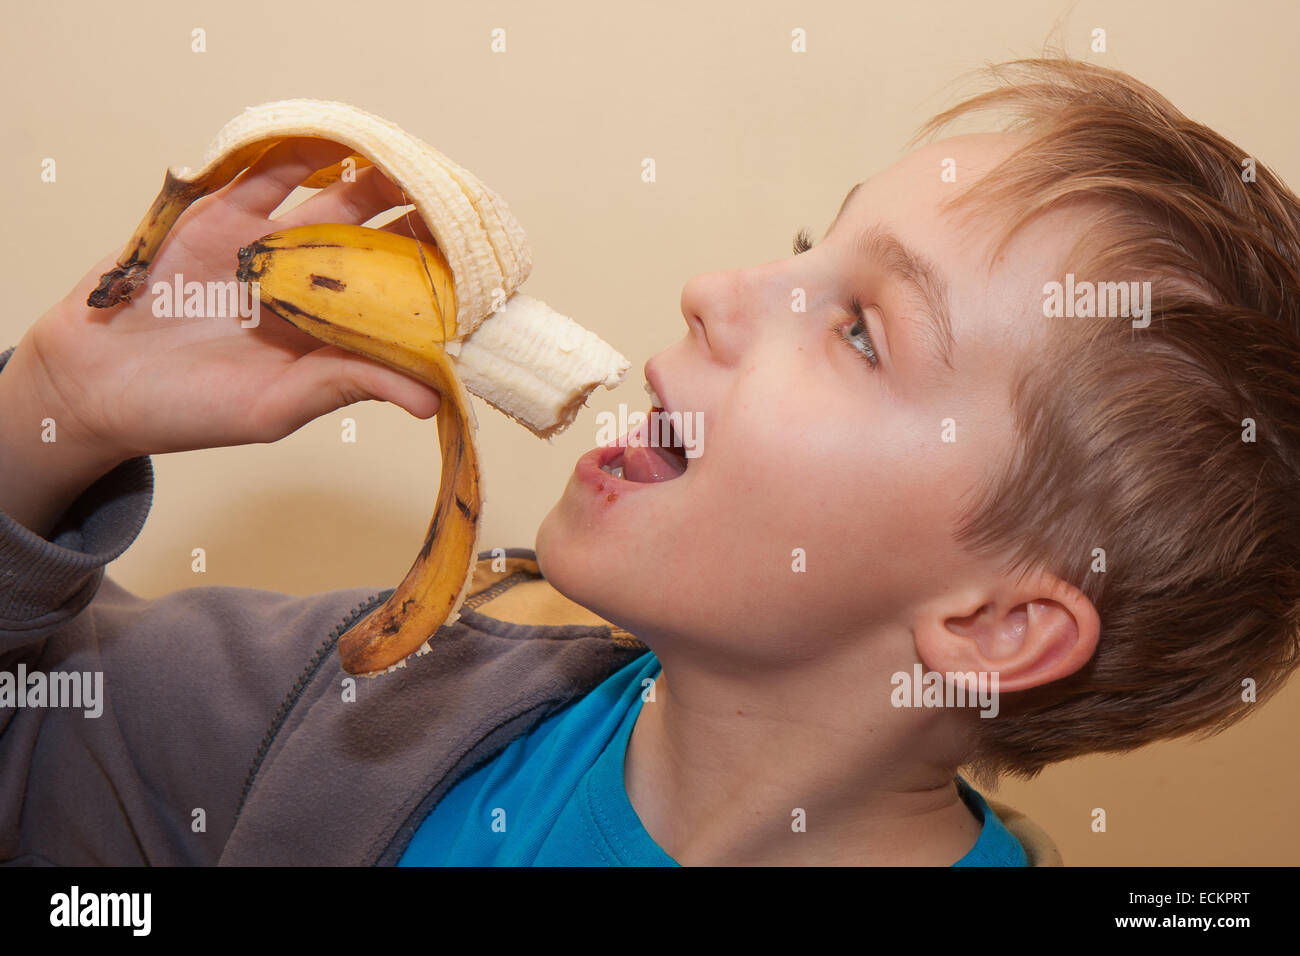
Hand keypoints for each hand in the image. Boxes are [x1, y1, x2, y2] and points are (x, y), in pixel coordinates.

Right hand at [24, 138, 444, 462]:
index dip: (440, 280)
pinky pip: (268, 173)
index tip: (484, 270)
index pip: (402, 298)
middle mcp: (311, 282)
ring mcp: (269, 244)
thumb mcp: (276, 408)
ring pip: (336, 195)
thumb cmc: (190, 410)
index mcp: (333, 331)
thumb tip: (432, 397)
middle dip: (420, 218)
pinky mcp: (222, 216)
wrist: (95, 384)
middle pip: (380, 237)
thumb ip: (347, 385)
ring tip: (414, 162)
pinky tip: (340, 140)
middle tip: (460, 203)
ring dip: (374, 174)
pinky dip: (302, 151)